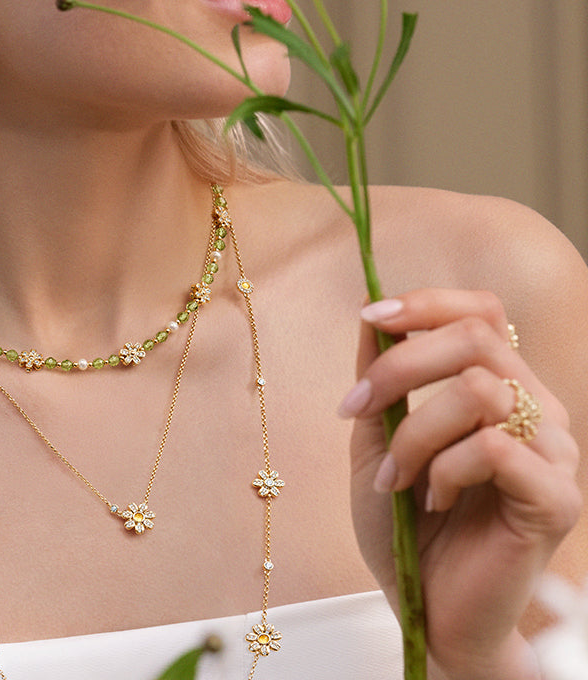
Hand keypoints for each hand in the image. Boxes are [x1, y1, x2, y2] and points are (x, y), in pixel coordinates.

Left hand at [341, 288, 580, 678]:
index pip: (484, 312)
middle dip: (398, 366)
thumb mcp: (377, 437)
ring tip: (395, 476)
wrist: (428, 609)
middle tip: (354, 407)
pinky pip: (492, 447)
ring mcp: (555, 453)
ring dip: (413, 431)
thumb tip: (368, 309)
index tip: (369, 318)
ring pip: (478, 391)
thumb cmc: (407, 522)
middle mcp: (539, 410)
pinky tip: (433, 500)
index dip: (427, 303)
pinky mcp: (557, 498)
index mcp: (502, 389)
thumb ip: (380, 378)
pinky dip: (443, 468)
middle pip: (476, 338)